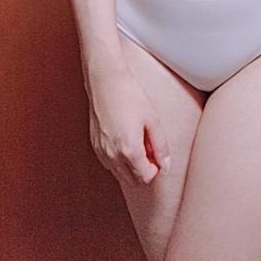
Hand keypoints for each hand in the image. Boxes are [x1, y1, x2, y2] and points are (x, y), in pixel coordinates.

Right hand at [87, 66, 171, 185]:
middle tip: (148, 147)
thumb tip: (166, 166)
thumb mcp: (153, 120)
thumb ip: (161, 147)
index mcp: (129, 150)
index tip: (157, 154)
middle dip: (144, 169)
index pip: (146, 177)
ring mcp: (101, 151)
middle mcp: (112, 155)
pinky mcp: (95, 145)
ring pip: (120, 174)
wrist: (105, 81)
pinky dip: (119, 159)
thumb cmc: (129, 96)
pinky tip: (124, 140)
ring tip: (136, 141)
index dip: (156, 168)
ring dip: (131, 165)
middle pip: (133, 179)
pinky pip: (109, 163)